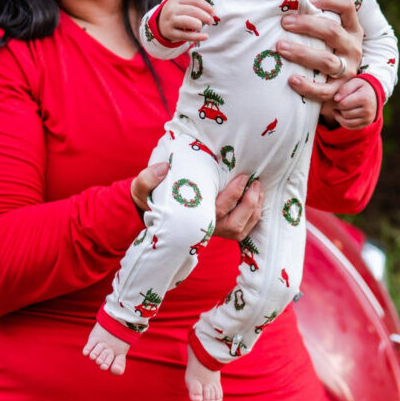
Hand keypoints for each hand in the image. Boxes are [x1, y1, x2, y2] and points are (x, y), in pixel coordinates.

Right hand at [131, 168, 261, 241]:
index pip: (218, 210)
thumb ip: (146, 179)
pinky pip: (243, 230)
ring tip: (258, 189)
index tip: (243, 177)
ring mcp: (214, 232)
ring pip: (242, 229)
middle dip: (250, 204)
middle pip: (235, 224)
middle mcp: (204, 229)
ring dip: (255, 210)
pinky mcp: (220, 231)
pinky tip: (257, 198)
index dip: (234, 195)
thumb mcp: (141, 189)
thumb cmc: (150, 199)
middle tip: (255, 183)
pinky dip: (254, 216)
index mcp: (191, 219)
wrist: (153, 210)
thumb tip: (163, 168)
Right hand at [157, 0, 215, 42]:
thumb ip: (195, 6)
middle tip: (211, 21)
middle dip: (205, 16)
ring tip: (203, 26)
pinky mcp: (170, 33)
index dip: (206, 6)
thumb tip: (212, 13)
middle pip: (192, 11)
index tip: (213, 12)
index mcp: (176, 0)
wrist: (160, 24)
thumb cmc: (177, 14)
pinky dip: (197, 37)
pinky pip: (186, 35)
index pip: (194, 1)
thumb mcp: (182, 5)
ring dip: (199, 24)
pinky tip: (205, 36)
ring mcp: (170, 21)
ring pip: (188, 22)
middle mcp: (171, 9)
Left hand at [276, 0, 363, 103]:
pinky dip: (307, 86)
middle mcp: (353, 47)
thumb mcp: (330, 33)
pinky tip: (291, 79)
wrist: (344, 87)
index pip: (347, 5)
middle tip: (284, 22)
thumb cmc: (328, 49)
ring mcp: (347, 69)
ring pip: (326, 60)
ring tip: (280, 47)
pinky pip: (324, 90)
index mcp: (352, 28)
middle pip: (332, 31)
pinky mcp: (338, 90)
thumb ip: (317, 17)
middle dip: (306, 24)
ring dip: (302, 53)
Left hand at [326, 77, 377, 128]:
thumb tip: (336, 99)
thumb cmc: (362, 87)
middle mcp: (368, 110)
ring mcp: (368, 119)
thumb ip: (344, 88)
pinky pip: (350, 127)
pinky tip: (342, 115)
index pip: (344, 104)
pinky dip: (343, 122)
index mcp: (365, 98)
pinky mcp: (366, 124)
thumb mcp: (355, 82)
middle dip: (339, 109)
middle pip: (345, 114)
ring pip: (346, 122)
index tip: (339, 98)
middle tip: (340, 103)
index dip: (338, 101)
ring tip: (338, 110)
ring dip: (339, 117)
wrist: (375, 94)